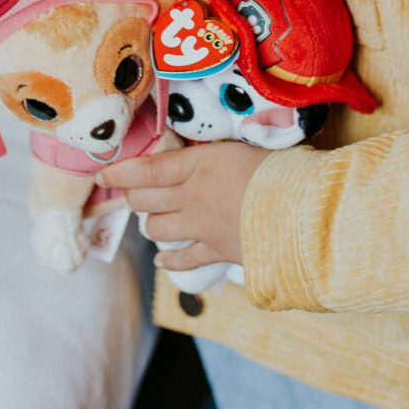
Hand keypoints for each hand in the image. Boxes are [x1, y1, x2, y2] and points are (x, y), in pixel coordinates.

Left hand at [103, 140, 267, 270]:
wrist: (306, 211)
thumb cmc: (282, 169)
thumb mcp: (245, 148)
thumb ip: (215, 155)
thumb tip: (199, 157)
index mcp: (200, 165)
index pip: (146, 170)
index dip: (120, 172)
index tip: (101, 174)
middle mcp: (193, 197)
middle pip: (145, 200)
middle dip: (133, 196)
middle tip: (134, 191)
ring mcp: (202, 228)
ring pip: (156, 228)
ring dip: (151, 223)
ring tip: (155, 216)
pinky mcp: (217, 252)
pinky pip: (182, 260)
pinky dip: (169, 261)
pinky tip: (163, 259)